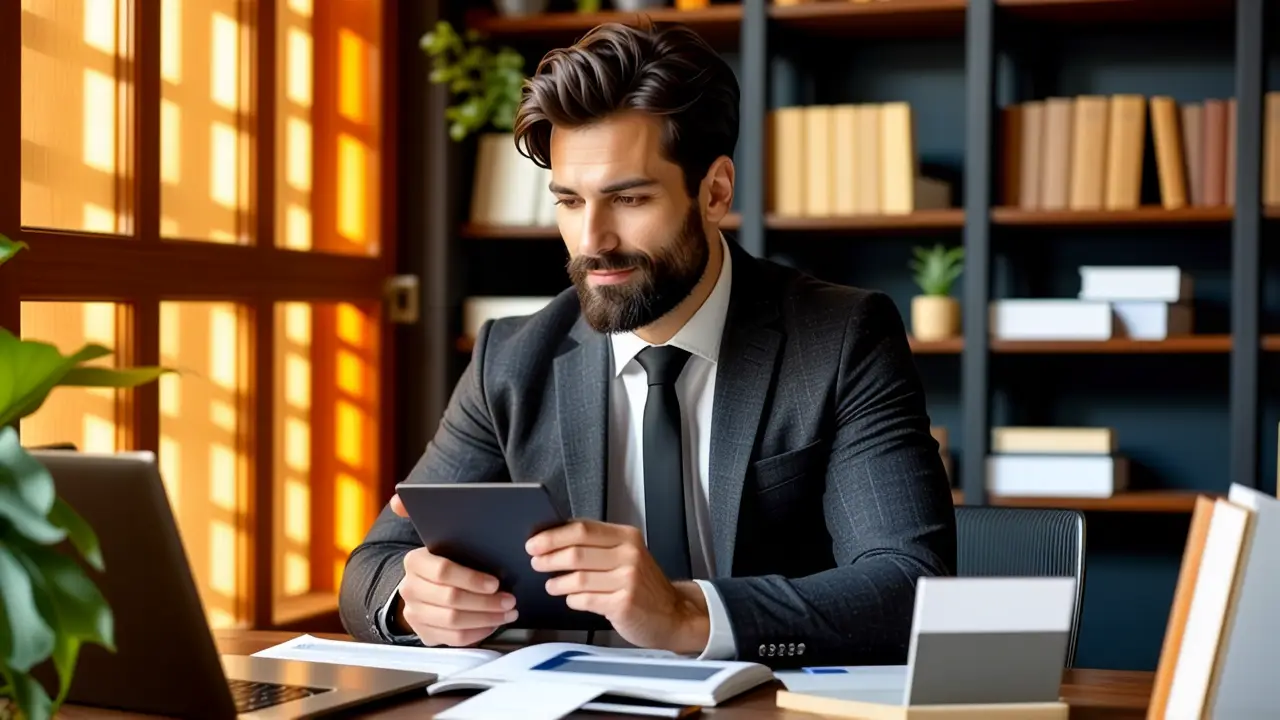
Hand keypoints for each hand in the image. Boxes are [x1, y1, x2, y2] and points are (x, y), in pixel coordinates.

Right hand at [389, 495, 518, 646]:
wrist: (422, 586)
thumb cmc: (442, 559)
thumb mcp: (437, 536)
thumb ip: (419, 513)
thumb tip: (399, 498)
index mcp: (415, 562)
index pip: (442, 572)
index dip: (471, 579)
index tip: (495, 582)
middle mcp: (410, 589)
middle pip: (451, 600)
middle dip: (485, 601)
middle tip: (510, 599)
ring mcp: (416, 613)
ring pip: (454, 621)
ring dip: (486, 618)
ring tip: (508, 611)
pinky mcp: (425, 633)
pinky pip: (454, 639)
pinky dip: (478, 633)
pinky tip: (493, 623)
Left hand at [526, 520, 708, 653]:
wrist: (673, 615)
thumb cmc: (643, 587)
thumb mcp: (626, 557)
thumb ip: (597, 546)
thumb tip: (554, 540)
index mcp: (627, 537)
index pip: (582, 529)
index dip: (553, 535)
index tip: (535, 542)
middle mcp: (630, 555)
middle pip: (577, 551)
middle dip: (549, 557)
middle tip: (536, 562)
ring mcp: (628, 579)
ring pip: (578, 577)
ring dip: (557, 582)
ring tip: (551, 585)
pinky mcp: (624, 603)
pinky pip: (586, 599)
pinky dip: (573, 599)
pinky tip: (572, 599)